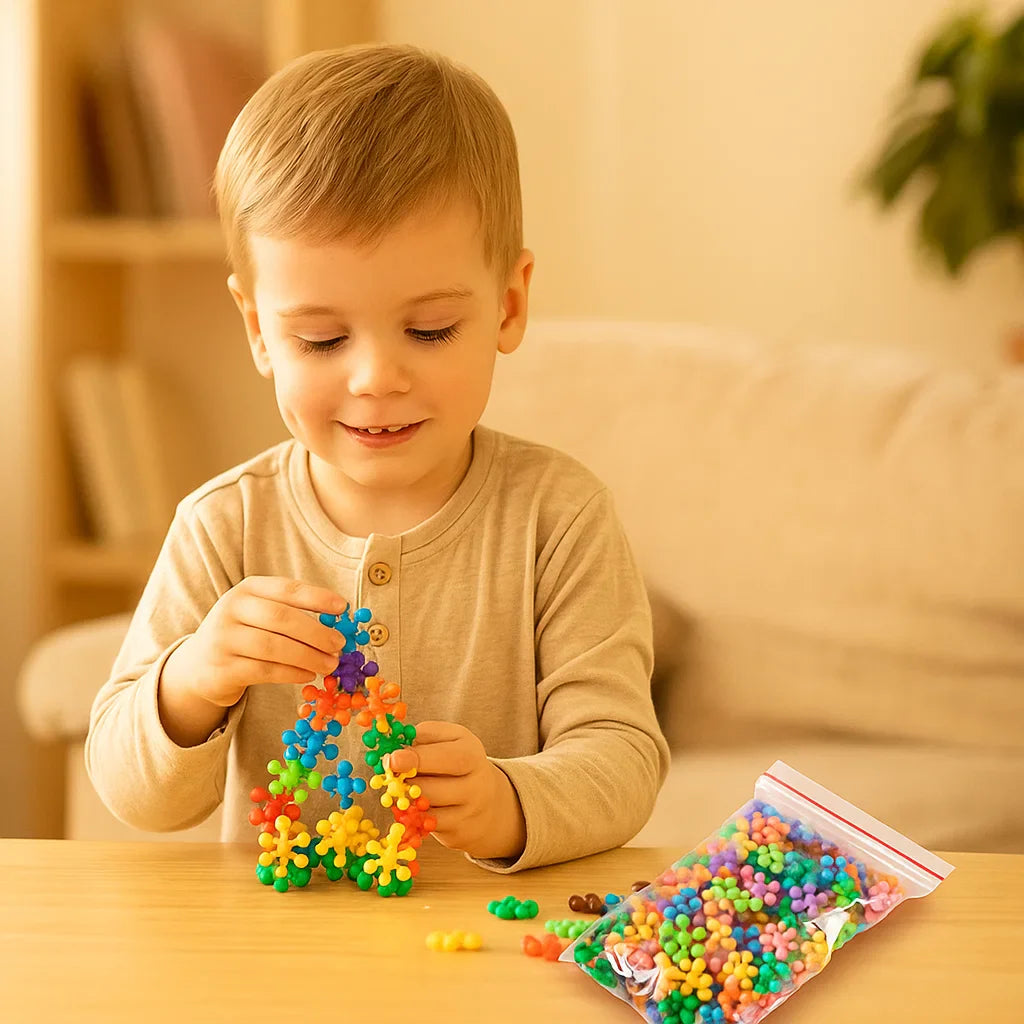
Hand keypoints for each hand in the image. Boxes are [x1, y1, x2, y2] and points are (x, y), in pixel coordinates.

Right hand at [162, 576, 347, 709]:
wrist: (198, 665)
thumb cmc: (243, 634)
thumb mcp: (260, 614)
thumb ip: (293, 613)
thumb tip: (339, 623)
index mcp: (247, 589)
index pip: (286, 589)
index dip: (317, 597)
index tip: (343, 607)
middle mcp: (231, 609)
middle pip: (281, 618)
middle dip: (316, 632)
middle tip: (340, 644)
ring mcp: (223, 640)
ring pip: (274, 647)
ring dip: (309, 656)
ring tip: (330, 664)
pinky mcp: (222, 669)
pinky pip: (265, 671)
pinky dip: (292, 673)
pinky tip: (308, 674)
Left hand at [388, 722, 526, 860]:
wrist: (487, 801)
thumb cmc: (456, 764)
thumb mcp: (448, 741)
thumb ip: (423, 737)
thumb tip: (393, 751)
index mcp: (472, 753)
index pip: (446, 757)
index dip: (416, 758)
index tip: (392, 759)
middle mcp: (477, 783)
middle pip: (431, 787)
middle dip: (406, 781)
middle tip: (394, 775)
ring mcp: (470, 811)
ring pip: (426, 808)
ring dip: (407, 798)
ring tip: (406, 788)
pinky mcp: (460, 832)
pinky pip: (426, 826)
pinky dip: (413, 816)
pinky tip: (413, 806)